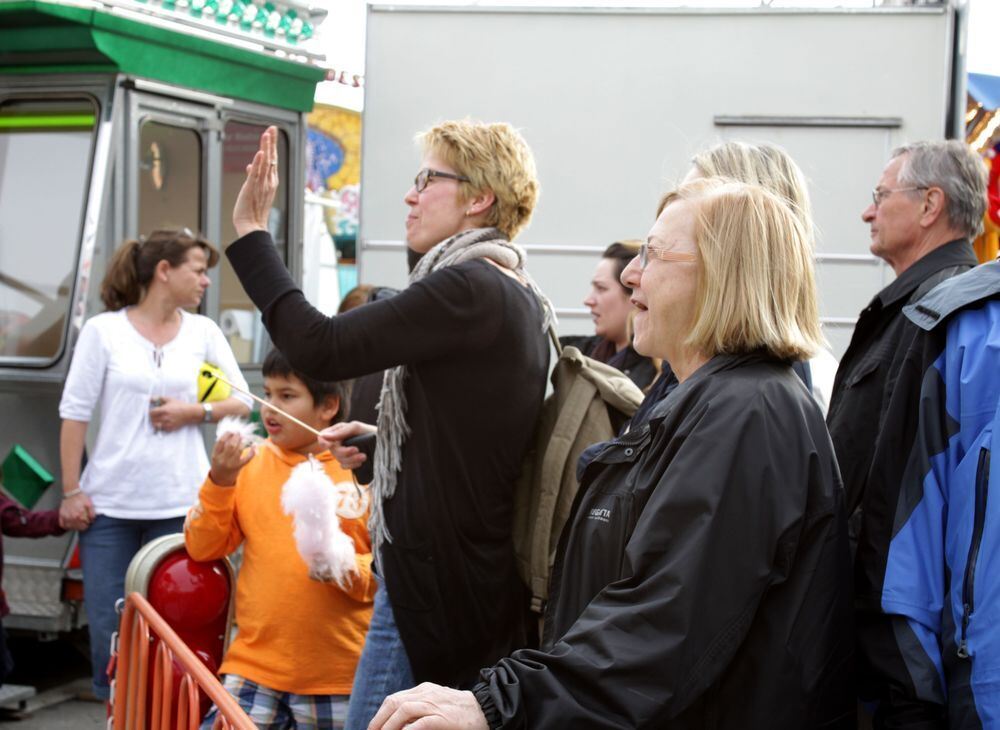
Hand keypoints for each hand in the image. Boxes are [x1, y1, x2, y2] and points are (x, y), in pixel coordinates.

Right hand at [59, 491, 95, 530]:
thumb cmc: (81, 498)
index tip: (88, 523)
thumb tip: (92, 521)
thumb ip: (92, 514)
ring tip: (78, 524)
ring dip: (74, 527)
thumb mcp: (90, 504)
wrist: (72, 493)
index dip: (87, 525)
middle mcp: (72, 518)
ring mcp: (65, 517)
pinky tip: (70, 524)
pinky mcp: (61, 516)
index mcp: (79, 516)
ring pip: (70, 527)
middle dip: (82, 527)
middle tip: (83, 524)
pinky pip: (62, 524)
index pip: (84, 526)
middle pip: (77, 528)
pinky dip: (66, 526)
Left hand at [150, 396, 196, 432]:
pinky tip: (164, 423)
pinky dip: (161, 426)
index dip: (151, 412)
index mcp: (163, 410)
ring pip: (156, 425)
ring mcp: (167, 424)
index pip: (151, 413)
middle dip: (152, 417)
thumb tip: (151, 398)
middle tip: (155, 416)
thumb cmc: (180, 406)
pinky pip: (162, 429)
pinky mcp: (170, 428)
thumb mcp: (170, 399)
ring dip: (156, 422)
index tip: (153, 412)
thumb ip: (159, 398)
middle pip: (152, 420)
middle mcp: (164, 418)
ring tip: (159, 420)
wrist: (189, 413)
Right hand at [209, 432, 254, 485]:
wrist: (221, 478)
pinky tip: (254, 445)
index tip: (231, 430)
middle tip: (239, 433)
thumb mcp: (216, 455)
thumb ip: (220, 445)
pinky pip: (248, 458)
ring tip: (243, 437)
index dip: (227, 434)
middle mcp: (223, 460)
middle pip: (231, 445)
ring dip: (242, 441)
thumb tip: (230, 432)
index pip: (221, 442)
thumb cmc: (219, 463)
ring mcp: (231, 464)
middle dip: (236, 437)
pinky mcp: (239, 466)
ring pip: (239, 450)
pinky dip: (252, 451)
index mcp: (215, 455)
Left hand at [233, 126, 279, 238]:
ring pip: (265, 163)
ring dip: (266, 147)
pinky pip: (256, 174)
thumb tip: (250, 164)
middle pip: (271, 158)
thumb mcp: (254, 190)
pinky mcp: (252, 188)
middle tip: (272, 127)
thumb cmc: (253, 211)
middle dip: (271, 142)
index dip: (271, 145)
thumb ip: (253, 176)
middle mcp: (268, 181)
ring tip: (267, 134)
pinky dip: (258, 163)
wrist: (252, 226)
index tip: (271, 132)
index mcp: (270, 181)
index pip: (271, 159)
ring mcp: (261, 184)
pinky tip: (260, 153)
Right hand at [318, 421, 375, 469]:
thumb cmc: (370, 432)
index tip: (328, 445)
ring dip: (351, 459)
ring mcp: (344, 453)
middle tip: (357, 450)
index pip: (323, 436)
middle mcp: (339, 442)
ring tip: (363, 456)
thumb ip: (341, 431)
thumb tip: (323, 436)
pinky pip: (344, 466)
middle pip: (332, 451)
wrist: (384, 445)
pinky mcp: (350, 462)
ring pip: (339, 459)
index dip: (323, 441)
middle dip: (344, 452)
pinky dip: (352, 465)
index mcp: (339, 432)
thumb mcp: (356, 428)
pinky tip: (361, 462)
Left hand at [369, 684, 487, 729]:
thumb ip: (420, 710)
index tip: (374, 728)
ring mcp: (435, 704)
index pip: (395, 699)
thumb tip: (401, 724)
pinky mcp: (443, 718)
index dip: (380, 714)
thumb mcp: (438, 704)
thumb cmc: (462, 711)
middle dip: (379, 720)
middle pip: (394, 702)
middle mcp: (426, 694)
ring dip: (388, 726)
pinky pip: (420, 723)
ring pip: (403, 710)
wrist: (487, 709)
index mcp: (424, 690)